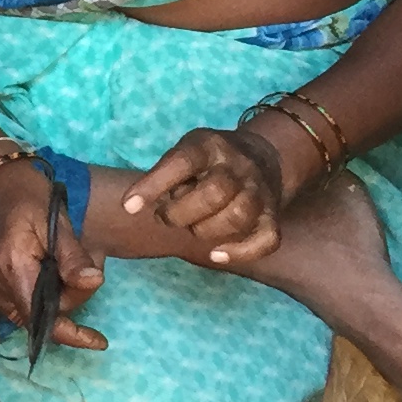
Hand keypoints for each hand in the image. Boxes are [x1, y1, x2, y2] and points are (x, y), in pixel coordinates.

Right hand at [0, 158, 104, 350]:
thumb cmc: (27, 195)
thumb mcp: (56, 220)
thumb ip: (73, 257)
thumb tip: (94, 283)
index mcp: (11, 265)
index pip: (41, 316)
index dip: (72, 333)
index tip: (99, 341)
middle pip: (39, 315)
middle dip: (68, 300)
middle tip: (84, 266)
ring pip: (28, 311)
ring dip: (52, 298)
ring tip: (65, 265)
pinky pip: (16, 302)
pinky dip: (37, 294)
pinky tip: (47, 271)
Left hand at [119, 123, 292, 265]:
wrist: (263, 157)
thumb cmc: (209, 162)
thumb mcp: (185, 152)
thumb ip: (164, 175)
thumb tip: (132, 207)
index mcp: (209, 146)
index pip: (182, 161)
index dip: (153, 184)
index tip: (129, 206)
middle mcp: (238, 166)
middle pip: (215, 192)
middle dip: (181, 213)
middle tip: (166, 218)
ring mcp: (259, 191)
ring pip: (239, 215)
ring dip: (207, 230)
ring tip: (192, 228)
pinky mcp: (273, 215)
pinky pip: (266, 239)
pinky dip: (240, 251)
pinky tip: (215, 255)